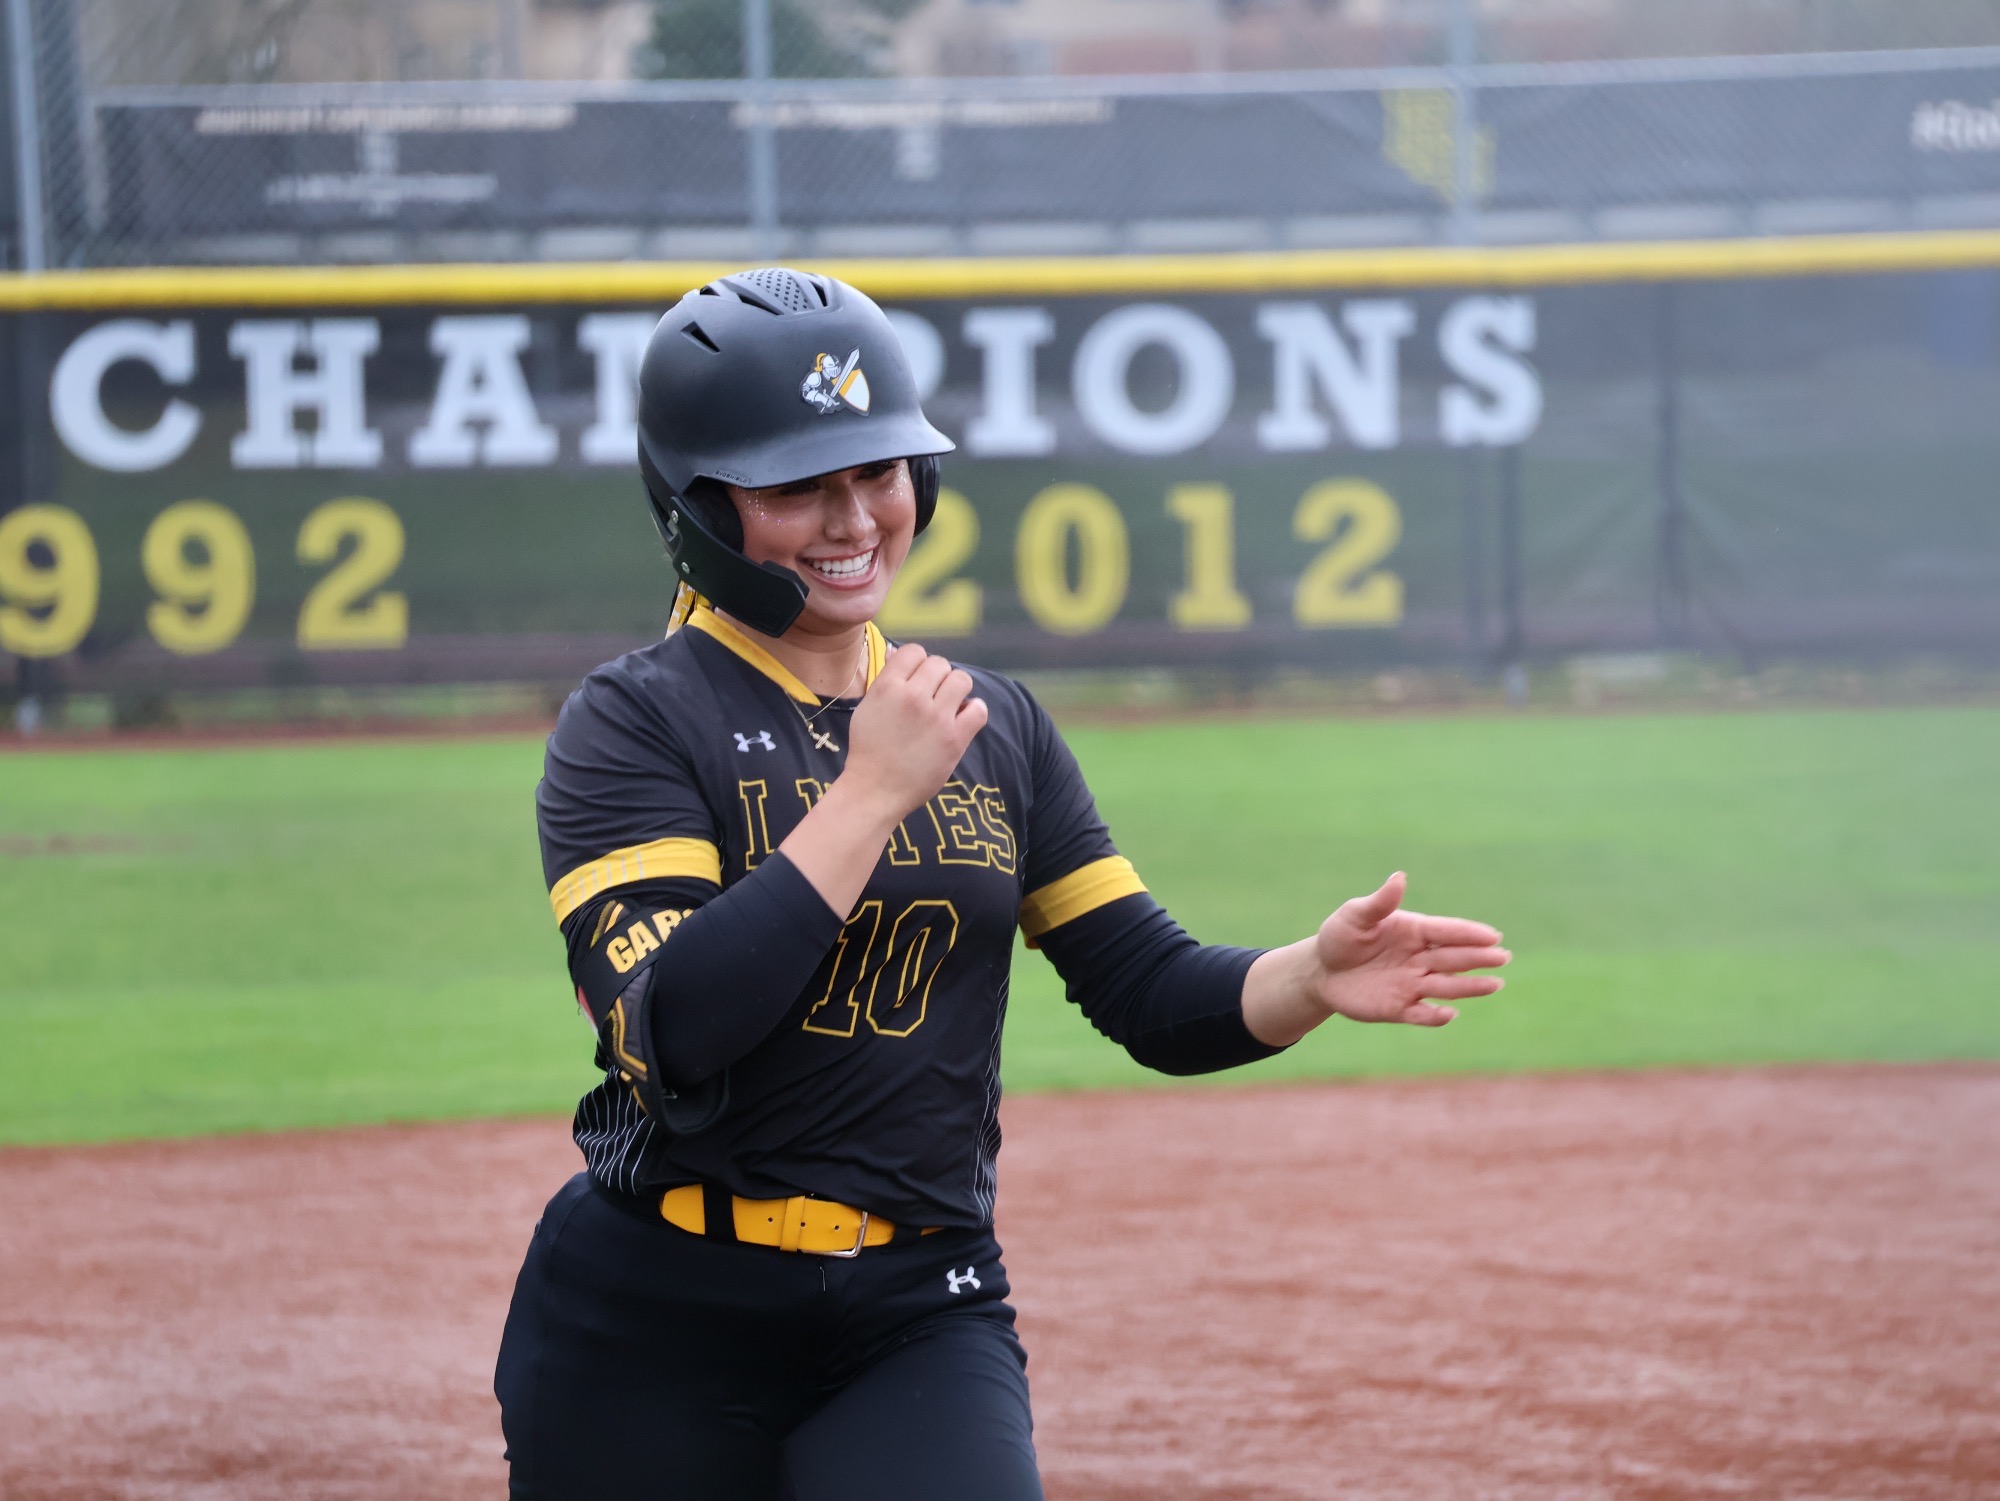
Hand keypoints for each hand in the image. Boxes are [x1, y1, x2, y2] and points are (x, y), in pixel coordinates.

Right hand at [838, 643, 987, 823]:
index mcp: (888, 687)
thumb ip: (886, 679)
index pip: (914, 651)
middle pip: (939, 664)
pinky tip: (962, 718)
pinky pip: (978, 710)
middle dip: (937, 677)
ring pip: (961, 679)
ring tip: (948, 705)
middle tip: (931, 696)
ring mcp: (936, 718)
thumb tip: (898, 653)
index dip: (917, 663)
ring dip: (956, 690)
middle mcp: (913, 697)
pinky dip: (974, 710)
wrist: (876, 789)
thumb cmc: (869, 749)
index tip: (916, 680)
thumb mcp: (868, 707)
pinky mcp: (954, 738)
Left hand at [1242, 872, 1509, 1045]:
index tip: (1493, 935)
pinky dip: (1436, 1016)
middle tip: (1503, 957)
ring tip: (1494, 984)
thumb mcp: (1355, 916)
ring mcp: (1411, 984)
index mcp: (1413, 931)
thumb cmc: (1339, 936)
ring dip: (1470, 986)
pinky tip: (1449, 1014)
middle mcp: (1418, 958)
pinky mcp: (1398, 1008)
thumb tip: (1399, 877)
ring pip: (1446, 986)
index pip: (1447, 931)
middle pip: (1453, 958)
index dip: (1469, 933)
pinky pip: (1422, 1014)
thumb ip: (1380, 902)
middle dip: (1478, 958)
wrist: (1321, 971)